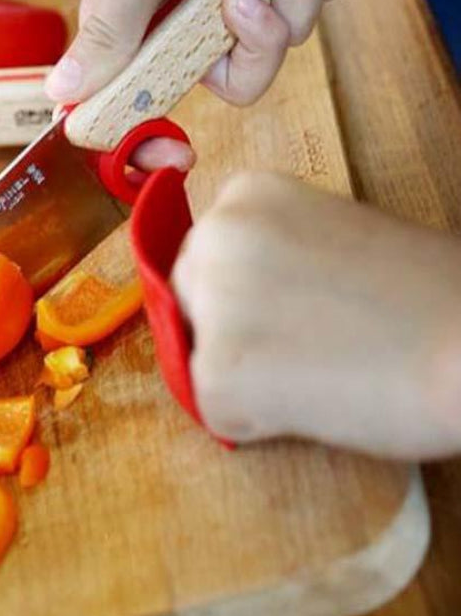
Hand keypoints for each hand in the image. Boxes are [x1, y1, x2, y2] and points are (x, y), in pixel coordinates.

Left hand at [171, 172, 460, 458]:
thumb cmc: (426, 296)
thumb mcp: (332, 235)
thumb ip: (272, 252)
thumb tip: (228, 296)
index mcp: (245, 194)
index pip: (206, 257)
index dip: (250, 294)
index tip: (302, 305)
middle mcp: (213, 236)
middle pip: (188, 302)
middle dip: (231, 332)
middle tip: (310, 345)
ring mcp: (210, 303)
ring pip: (198, 357)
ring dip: (245, 378)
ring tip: (321, 372)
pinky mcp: (217, 374)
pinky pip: (217, 410)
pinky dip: (257, 421)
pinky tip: (316, 402)